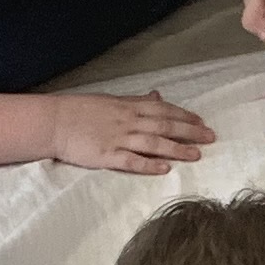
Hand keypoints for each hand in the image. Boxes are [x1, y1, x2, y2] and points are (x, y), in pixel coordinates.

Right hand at [45, 90, 216, 172]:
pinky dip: (149, 165)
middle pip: (165, 125)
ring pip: (153, 143)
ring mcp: (118, 139)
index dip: (185, 115)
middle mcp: (128, 121)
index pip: (163, 110)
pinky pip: (131, 161)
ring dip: (176, 149)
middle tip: (211, 137)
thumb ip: (137, 100)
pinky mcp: (107, 156)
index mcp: (128, 107)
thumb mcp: (112, 100)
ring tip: (196, 155)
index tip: (202, 121)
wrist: (53, 121)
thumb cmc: (81, 110)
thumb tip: (158, 95)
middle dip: (190, 131)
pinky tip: (164, 169)